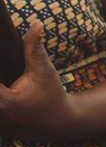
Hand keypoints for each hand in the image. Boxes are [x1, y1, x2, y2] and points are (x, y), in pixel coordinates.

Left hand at [0, 22, 77, 141]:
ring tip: (7, 80)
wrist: (58, 122)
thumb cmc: (51, 94)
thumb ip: (34, 48)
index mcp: (2, 101)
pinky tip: (5, 86)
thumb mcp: (43, 70)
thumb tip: (36, 24)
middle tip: (6, 74)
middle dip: (0, 76)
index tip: (1, 63)